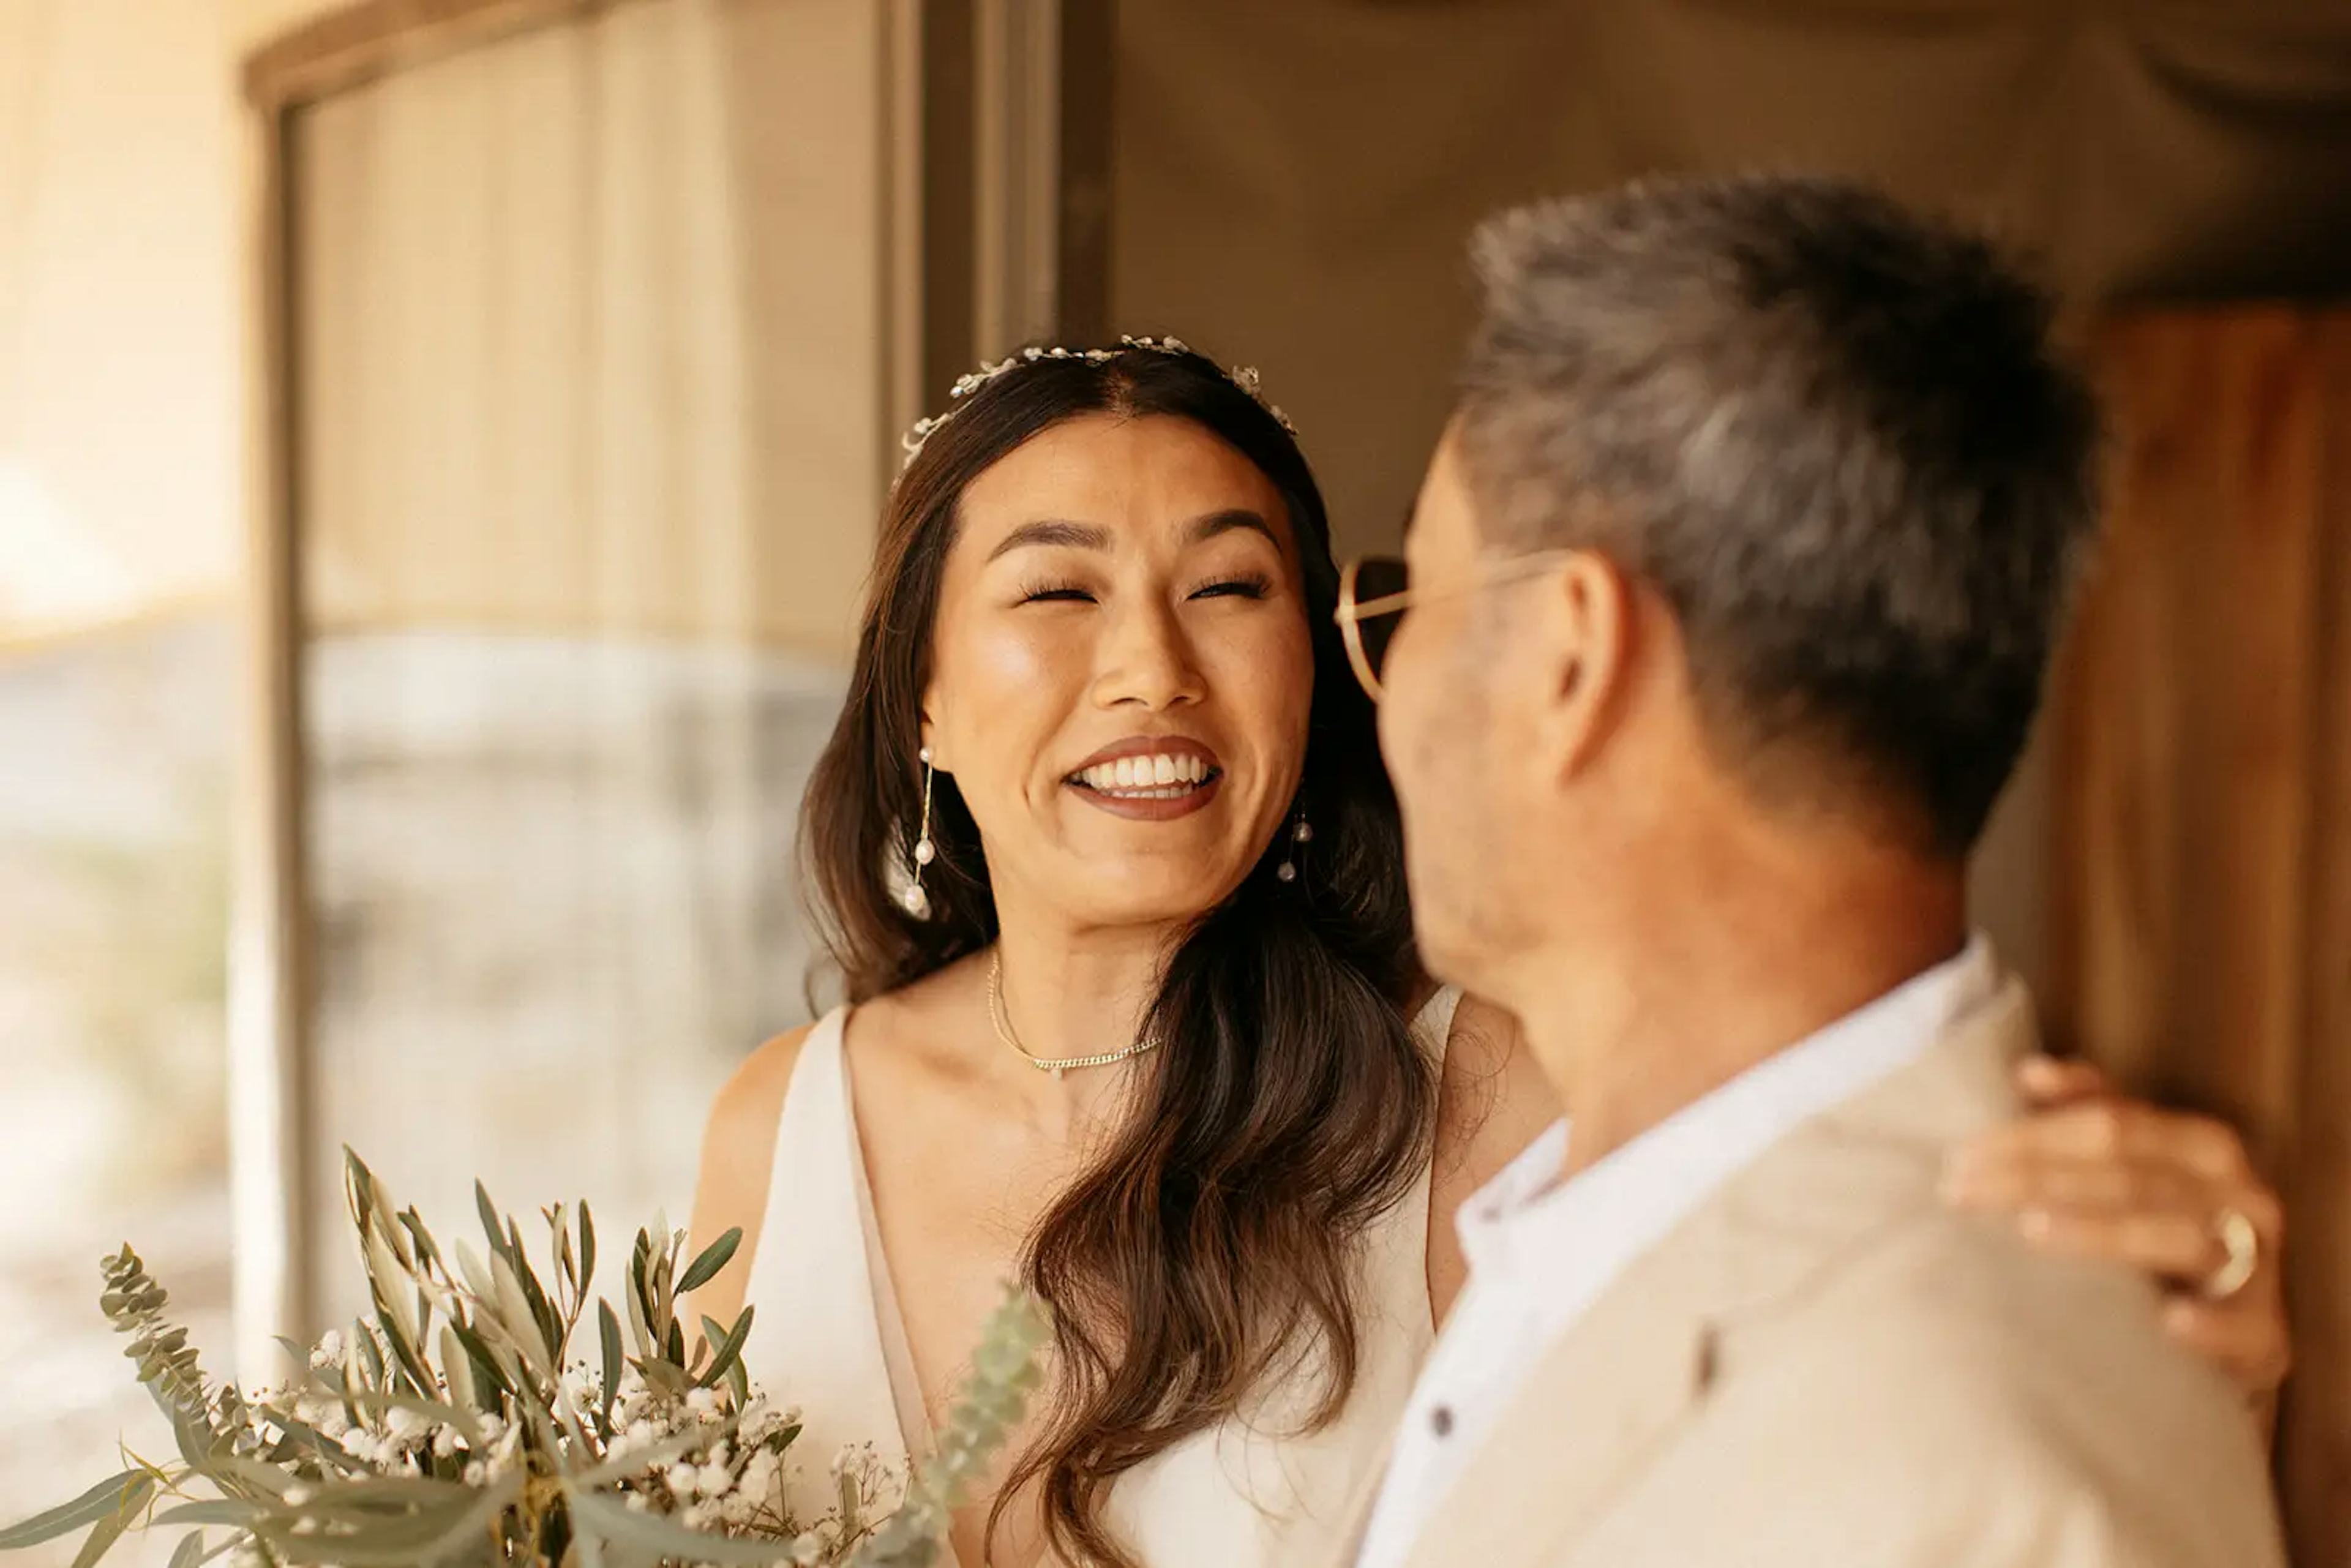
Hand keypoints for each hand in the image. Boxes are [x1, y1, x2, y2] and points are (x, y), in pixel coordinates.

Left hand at [1941, 1056, 2289, 1405]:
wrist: (2228, 1325)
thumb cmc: (2160, 1233)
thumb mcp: (2129, 1169)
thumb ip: (2088, 1113)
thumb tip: (2030, 1071)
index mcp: (2203, 1146)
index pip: (2111, 1125)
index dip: (2031, 1136)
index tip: (1959, 1157)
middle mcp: (2239, 1196)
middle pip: (2130, 1175)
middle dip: (2039, 1179)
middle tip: (1962, 1191)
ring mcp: (2257, 1264)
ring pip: (2176, 1235)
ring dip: (2103, 1232)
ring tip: (2032, 1230)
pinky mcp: (2265, 1334)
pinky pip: (2243, 1326)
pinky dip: (2211, 1323)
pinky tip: (2171, 1322)